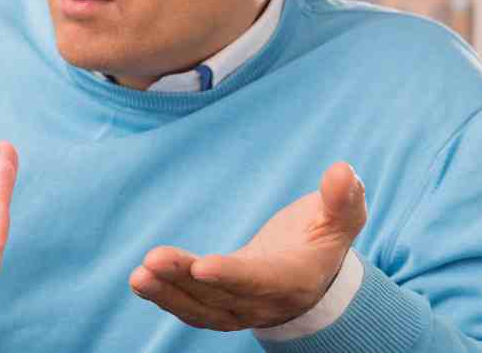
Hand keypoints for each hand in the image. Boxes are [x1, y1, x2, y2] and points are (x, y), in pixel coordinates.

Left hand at [130, 162, 366, 330]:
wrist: (314, 274)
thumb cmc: (324, 236)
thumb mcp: (342, 217)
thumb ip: (342, 199)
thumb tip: (343, 171)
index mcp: (296, 279)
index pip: (261, 280)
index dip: (233, 275)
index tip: (202, 266)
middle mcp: (266, 302)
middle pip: (221, 296)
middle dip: (185, 281)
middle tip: (151, 260)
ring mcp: (241, 309)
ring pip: (201, 308)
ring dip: (168, 294)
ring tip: (139, 276)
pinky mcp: (220, 308)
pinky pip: (192, 309)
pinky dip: (166, 298)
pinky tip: (142, 282)